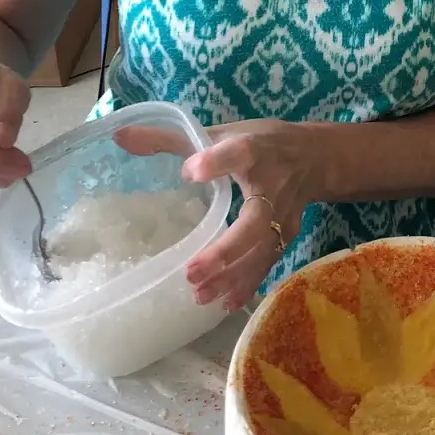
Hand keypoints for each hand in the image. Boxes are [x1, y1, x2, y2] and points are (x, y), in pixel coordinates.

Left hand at [184, 119, 320, 311]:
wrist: (315, 157)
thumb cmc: (260, 142)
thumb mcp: (220, 132)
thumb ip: (171, 138)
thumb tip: (119, 137)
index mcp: (254, 150)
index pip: (239, 153)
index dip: (216, 162)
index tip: (190, 171)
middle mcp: (273, 184)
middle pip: (255, 221)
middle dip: (226, 250)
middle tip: (191, 271)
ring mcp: (284, 215)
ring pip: (262, 250)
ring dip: (232, 276)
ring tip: (199, 294)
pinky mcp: (288, 235)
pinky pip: (268, 263)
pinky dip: (247, 284)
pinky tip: (223, 303)